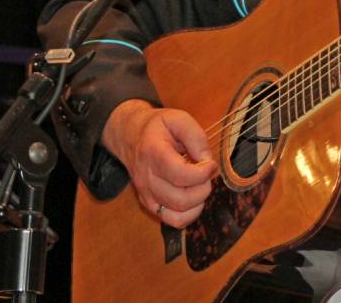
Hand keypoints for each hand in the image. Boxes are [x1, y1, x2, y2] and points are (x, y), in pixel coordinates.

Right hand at [102, 99, 217, 227]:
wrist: (130, 137)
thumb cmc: (157, 128)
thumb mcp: (178, 118)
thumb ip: (195, 136)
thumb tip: (207, 160)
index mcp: (153, 154)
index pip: (180, 175)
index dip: (202, 173)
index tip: (210, 163)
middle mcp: (147, 178)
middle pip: (181, 199)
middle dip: (203, 188)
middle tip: (206, 173)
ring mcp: (146, 194)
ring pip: (178, 214)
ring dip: (198, 202)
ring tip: (199, 184)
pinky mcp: (149, 204)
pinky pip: (173, 221)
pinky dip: (189, 214)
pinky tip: (194, 197)